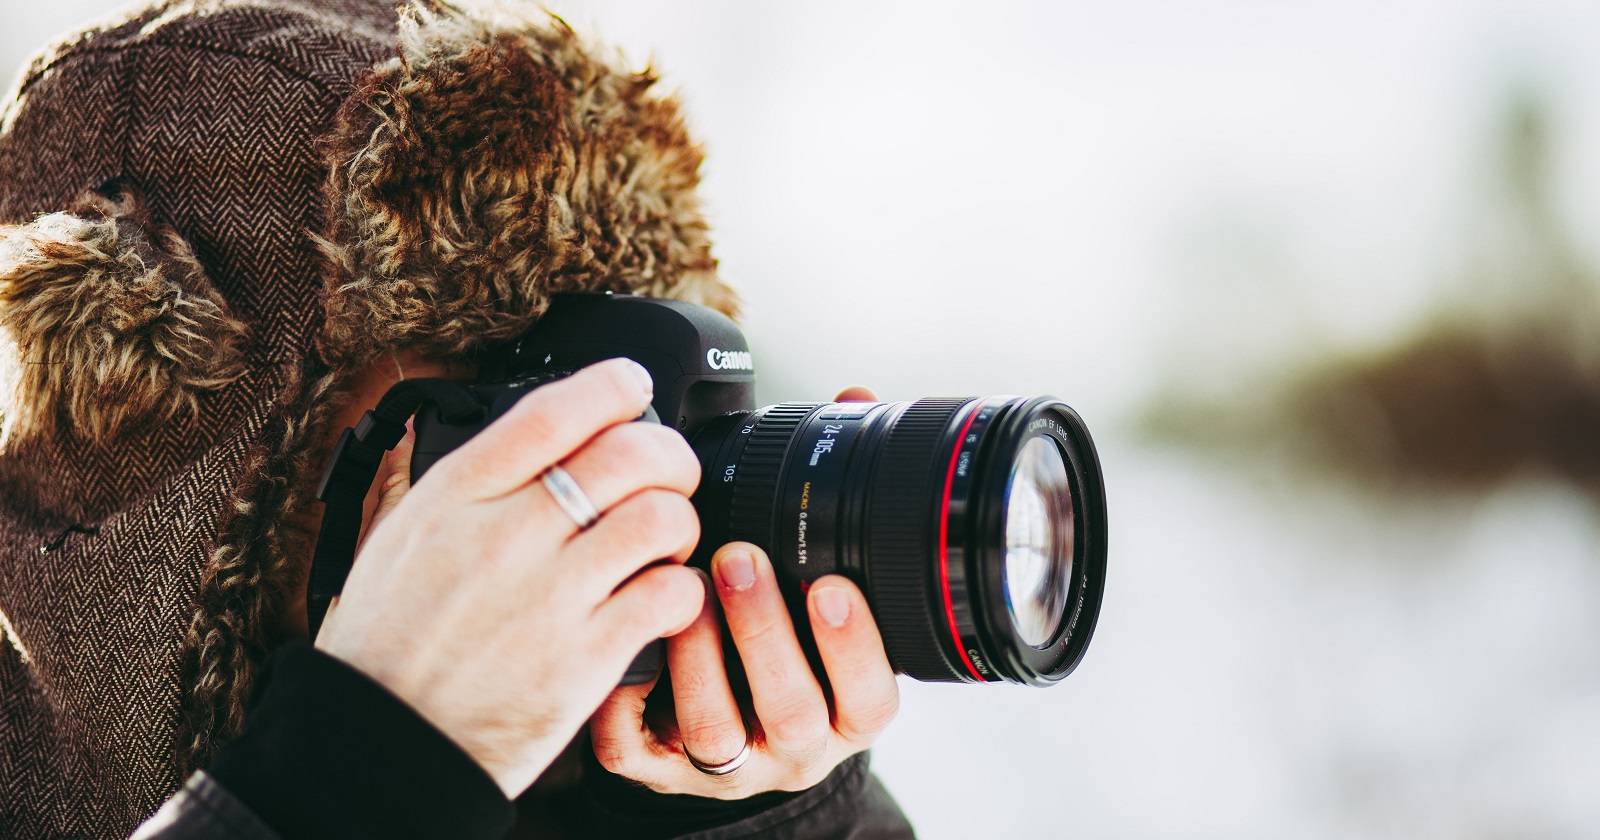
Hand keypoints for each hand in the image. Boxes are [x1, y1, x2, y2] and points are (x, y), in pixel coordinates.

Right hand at [315, 358, 706, 797]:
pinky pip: (670, 595)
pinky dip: (683, 590)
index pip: (555, 411)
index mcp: (458, 495)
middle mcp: (506, 537)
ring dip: (680, 522)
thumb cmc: (388, 639)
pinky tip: (663, 598)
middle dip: (669, 454)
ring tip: (664, 543)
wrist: (379, 741)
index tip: (633, 385)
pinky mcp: (583, 659)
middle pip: (628, 453)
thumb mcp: (402, 533)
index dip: (613, 384)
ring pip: (661, 518)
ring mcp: (549, 598)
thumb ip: (468, 480)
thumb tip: (527, 430)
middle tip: (670, 474)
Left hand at [589, 387, 900, 797]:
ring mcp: (729, 765)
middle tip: (738, 561)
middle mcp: (795, 743)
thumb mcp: (822, 580)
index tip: (831, 583)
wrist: (719, 721)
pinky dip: (624, 703)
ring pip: (717, 734)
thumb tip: (854, 402)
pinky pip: (636, 754)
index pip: (870, 696)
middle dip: (766, 633)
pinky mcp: (661, 771)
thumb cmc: (780, 635)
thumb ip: (838, 496)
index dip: (857, 646)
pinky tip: (623, 648)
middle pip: (793, 712)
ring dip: (700, 659)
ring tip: (681, 594)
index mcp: (846, 705)